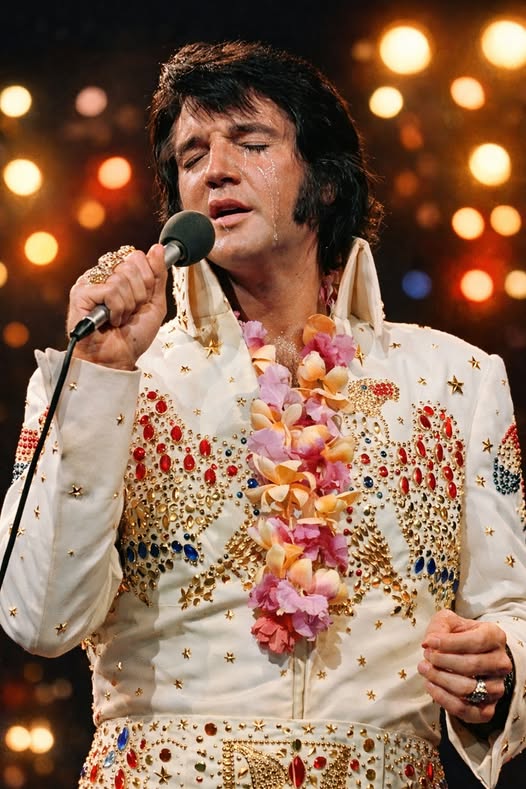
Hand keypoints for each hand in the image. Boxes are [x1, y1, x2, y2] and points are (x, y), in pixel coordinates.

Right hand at [67, 244, 167, 369]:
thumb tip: (157, 248)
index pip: (138, 257)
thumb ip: (157, 276)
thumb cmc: (133, 336)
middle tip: (131, 312)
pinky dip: (117, 310)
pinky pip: (110, 291)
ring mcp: (90, 282)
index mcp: (119, 274)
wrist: (117, 359)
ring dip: (128, 305)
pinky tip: (110, 321)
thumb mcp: (154, 304)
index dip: (147, 280)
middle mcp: (103, 274)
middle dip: (139, 294)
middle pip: (131, 264)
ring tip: (120, 318)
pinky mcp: (80, 292)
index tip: (143, 300)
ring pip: (121, 278)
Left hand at [418, 609, 512, 724]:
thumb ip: (440, 626)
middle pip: (471, 665)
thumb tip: (429, 644)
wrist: (470, 657)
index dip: (449, 643)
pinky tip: (430, 685)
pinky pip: (466, 710)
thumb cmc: (458, 636)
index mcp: (495, 637)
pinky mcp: (487, 709)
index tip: (428, 642)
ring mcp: (497, 688)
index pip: (476, 641)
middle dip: (442, 661)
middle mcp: (501, 663)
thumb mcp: (449, 622)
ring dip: (440, 679)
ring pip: (467, 688)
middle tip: (426, 657)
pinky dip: (444, 699)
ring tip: (424, 669)